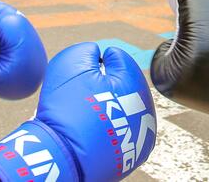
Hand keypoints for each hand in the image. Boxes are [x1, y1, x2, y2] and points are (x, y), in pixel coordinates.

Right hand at [0, 43, 156, 181]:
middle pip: (124, 86)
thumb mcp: (70, 65)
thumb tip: (96, 53)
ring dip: (109, 107)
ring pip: (124, 111)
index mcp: (135, 85)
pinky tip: (92, 130)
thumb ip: (86, 51)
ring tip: (87, 113)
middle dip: (105, 85)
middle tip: (84, 94)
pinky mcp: (132, 156)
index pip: (121, 60)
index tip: (85, 71)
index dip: (99, 61)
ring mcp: (142, 136)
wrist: (62, 158)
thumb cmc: (66, 110)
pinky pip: (121, 133)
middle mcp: (146, 112)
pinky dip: (108, 128)